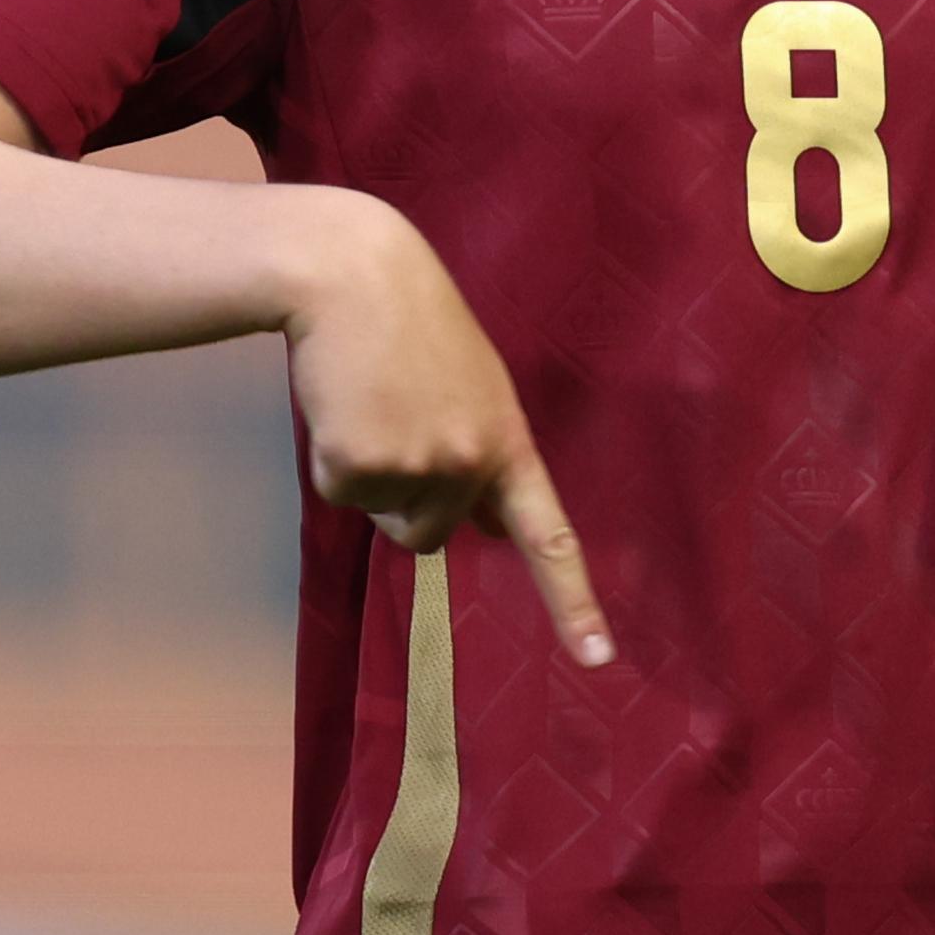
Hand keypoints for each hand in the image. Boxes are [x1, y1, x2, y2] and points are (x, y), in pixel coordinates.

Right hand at [282, 194, 612, 667]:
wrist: (354, 275)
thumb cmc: (412, 326)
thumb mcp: (471, 388)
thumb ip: (480, 456)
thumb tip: (477, 529)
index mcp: (509, 443)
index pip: (551, 536)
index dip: (574, 603)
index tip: (599, 659)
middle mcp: (472, 465)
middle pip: (431, 535)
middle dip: (407, 495)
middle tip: (398, 417)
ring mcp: (418, 467)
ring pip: (384, 517)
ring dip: (370, 473)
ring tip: (373, 402)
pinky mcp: (362, 465)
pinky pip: (343, 494)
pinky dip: (335, 458)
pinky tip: (344, 404)